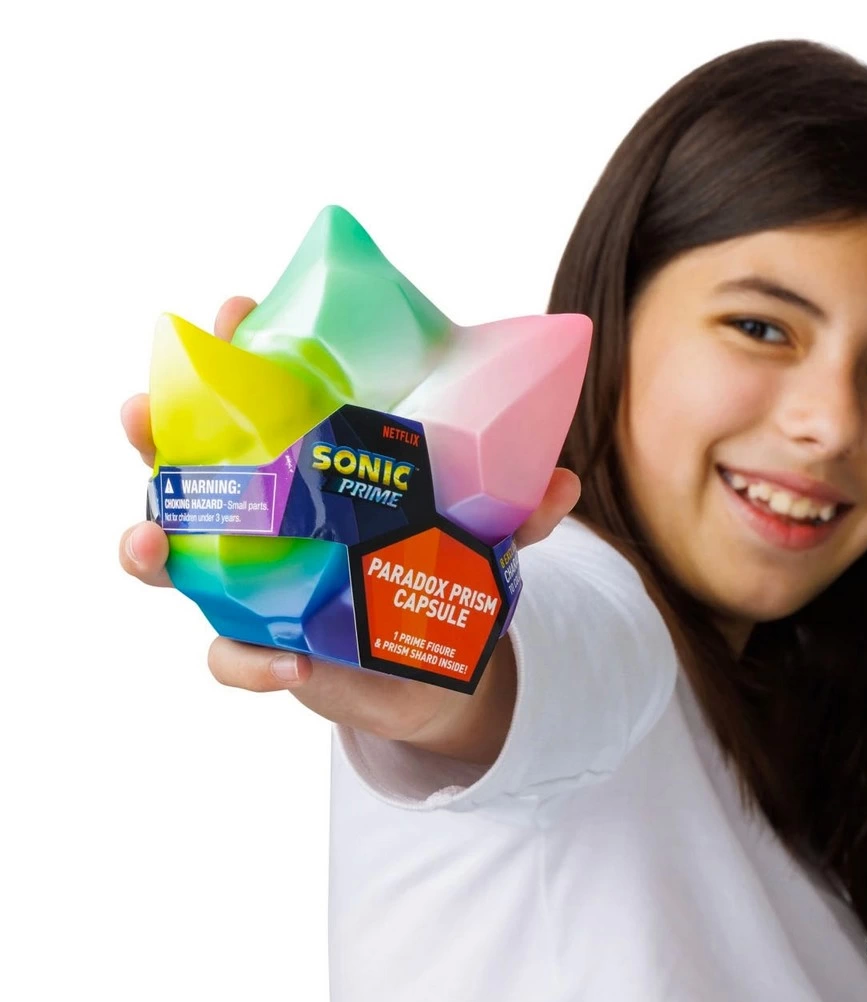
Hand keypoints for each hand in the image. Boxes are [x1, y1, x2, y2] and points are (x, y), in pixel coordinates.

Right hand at [119, 296, 581, 752]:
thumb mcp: (480, 536)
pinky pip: (232, 655)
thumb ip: (515, 512)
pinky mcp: (260, 644)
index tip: (232, 308)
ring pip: (171, 552)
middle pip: (188, 461)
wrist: (437, 668)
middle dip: (156, 429)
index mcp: (309, 466)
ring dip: (147, 542)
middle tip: (143, 409)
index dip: (234, 348)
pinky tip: (289, 664)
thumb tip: (562, 482)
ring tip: (153, 541)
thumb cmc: (441, 572)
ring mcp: (249, 578)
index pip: (259, 395)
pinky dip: (251, 661)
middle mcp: (264, 514)